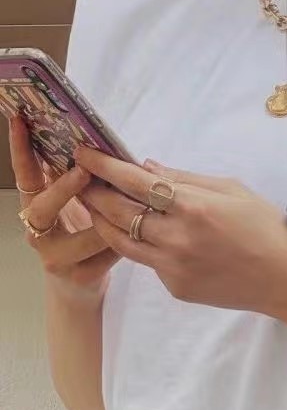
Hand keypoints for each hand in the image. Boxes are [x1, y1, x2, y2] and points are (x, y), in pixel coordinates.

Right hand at [10, 116, 117, 300]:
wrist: (80, 288)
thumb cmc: (81, 241)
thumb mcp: (74, 209)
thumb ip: (78, 185)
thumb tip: (98, 147)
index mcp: (36, 209)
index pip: (25, 176)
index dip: (22, 150)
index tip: (22, 121)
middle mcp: (38, 233)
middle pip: (43, 207)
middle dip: (65, 187)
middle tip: (85, 170)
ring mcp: (56, 257)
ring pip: (85, 232)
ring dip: (110, 216)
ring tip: (131, 200)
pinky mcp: (81, 275)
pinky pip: (108, 252)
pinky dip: (126, 238)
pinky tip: (142, 229)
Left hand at [75, 146, 286, 315]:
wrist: (286, 278)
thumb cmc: (266, 227)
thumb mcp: (232, 190)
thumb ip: (185, 179)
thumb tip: (146, 168)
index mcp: (193, 206)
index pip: (134, 182)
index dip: (104, 165)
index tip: (83, 153)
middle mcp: (177, 238)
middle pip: (117, 212)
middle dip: (93, 192)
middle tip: (82, 179)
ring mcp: (173, 267)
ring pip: (121, 241)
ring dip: (103, 221)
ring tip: (96, 207)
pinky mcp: (176, 287)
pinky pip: (148, 262)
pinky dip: (141, 245)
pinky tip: (145, 234)